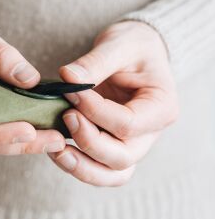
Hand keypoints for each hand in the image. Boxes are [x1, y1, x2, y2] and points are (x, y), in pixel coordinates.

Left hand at [47, 21, 178, 185]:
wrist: (136, 49)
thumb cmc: (133, 45)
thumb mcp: (118, 44)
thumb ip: (95, 62)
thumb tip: (67, 77)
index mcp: (162, 106)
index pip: (128, 123)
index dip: (95, 111)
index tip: (70, 91)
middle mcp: (151, 132)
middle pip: (122, 157)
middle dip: (89, 142)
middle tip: (65, 116)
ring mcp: (134, 142)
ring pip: (112, 173)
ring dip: (82, 166)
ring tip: (56, 150)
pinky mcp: (115, 144)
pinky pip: (100, 167)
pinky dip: (80, 165)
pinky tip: (58, 149)